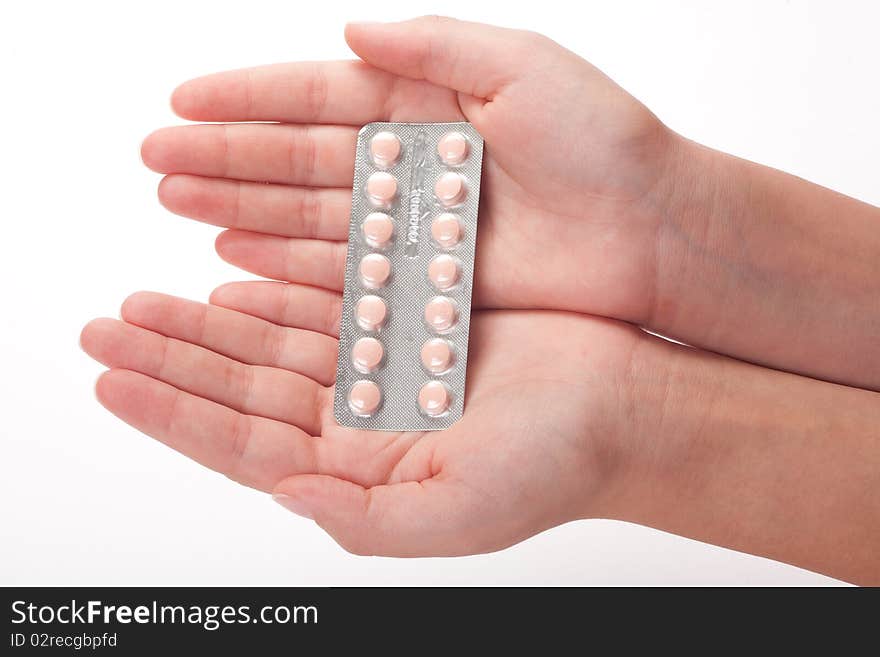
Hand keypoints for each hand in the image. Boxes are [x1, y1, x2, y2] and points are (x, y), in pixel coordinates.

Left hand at [81, 286, 644, 555]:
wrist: (621, 406)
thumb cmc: (555, 467)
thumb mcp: (459, 514)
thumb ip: (363, 518)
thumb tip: (283, 490)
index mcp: (358, 472)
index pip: (244, 442)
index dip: (175, 413)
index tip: (116, 381)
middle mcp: (358, 423)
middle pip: (242, 386)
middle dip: (172, 360)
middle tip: (108, 328)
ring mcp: (379, 369)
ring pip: (271, 341)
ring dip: (208, 322)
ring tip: (146, 302)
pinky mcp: (407, 322)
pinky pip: (324, 302)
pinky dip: (275, 290)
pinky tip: (229, 279)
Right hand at [141, 17, 674, 320]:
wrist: (653, 233)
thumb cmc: (604, 144)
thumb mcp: (524, 67)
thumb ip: (435, 46)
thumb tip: (350, 29)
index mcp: (428, 103)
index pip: (319, 97)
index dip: (249, 99)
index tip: (182, 102)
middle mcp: (411, 164)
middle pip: (299, 157)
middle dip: (226, 157)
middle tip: (155, 162)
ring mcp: (414, 226)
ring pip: (309, 214)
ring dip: (241, 207)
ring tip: (177, 205)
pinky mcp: (425, 280)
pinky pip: (342, 269)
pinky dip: (288, 261)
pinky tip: (236, 254)